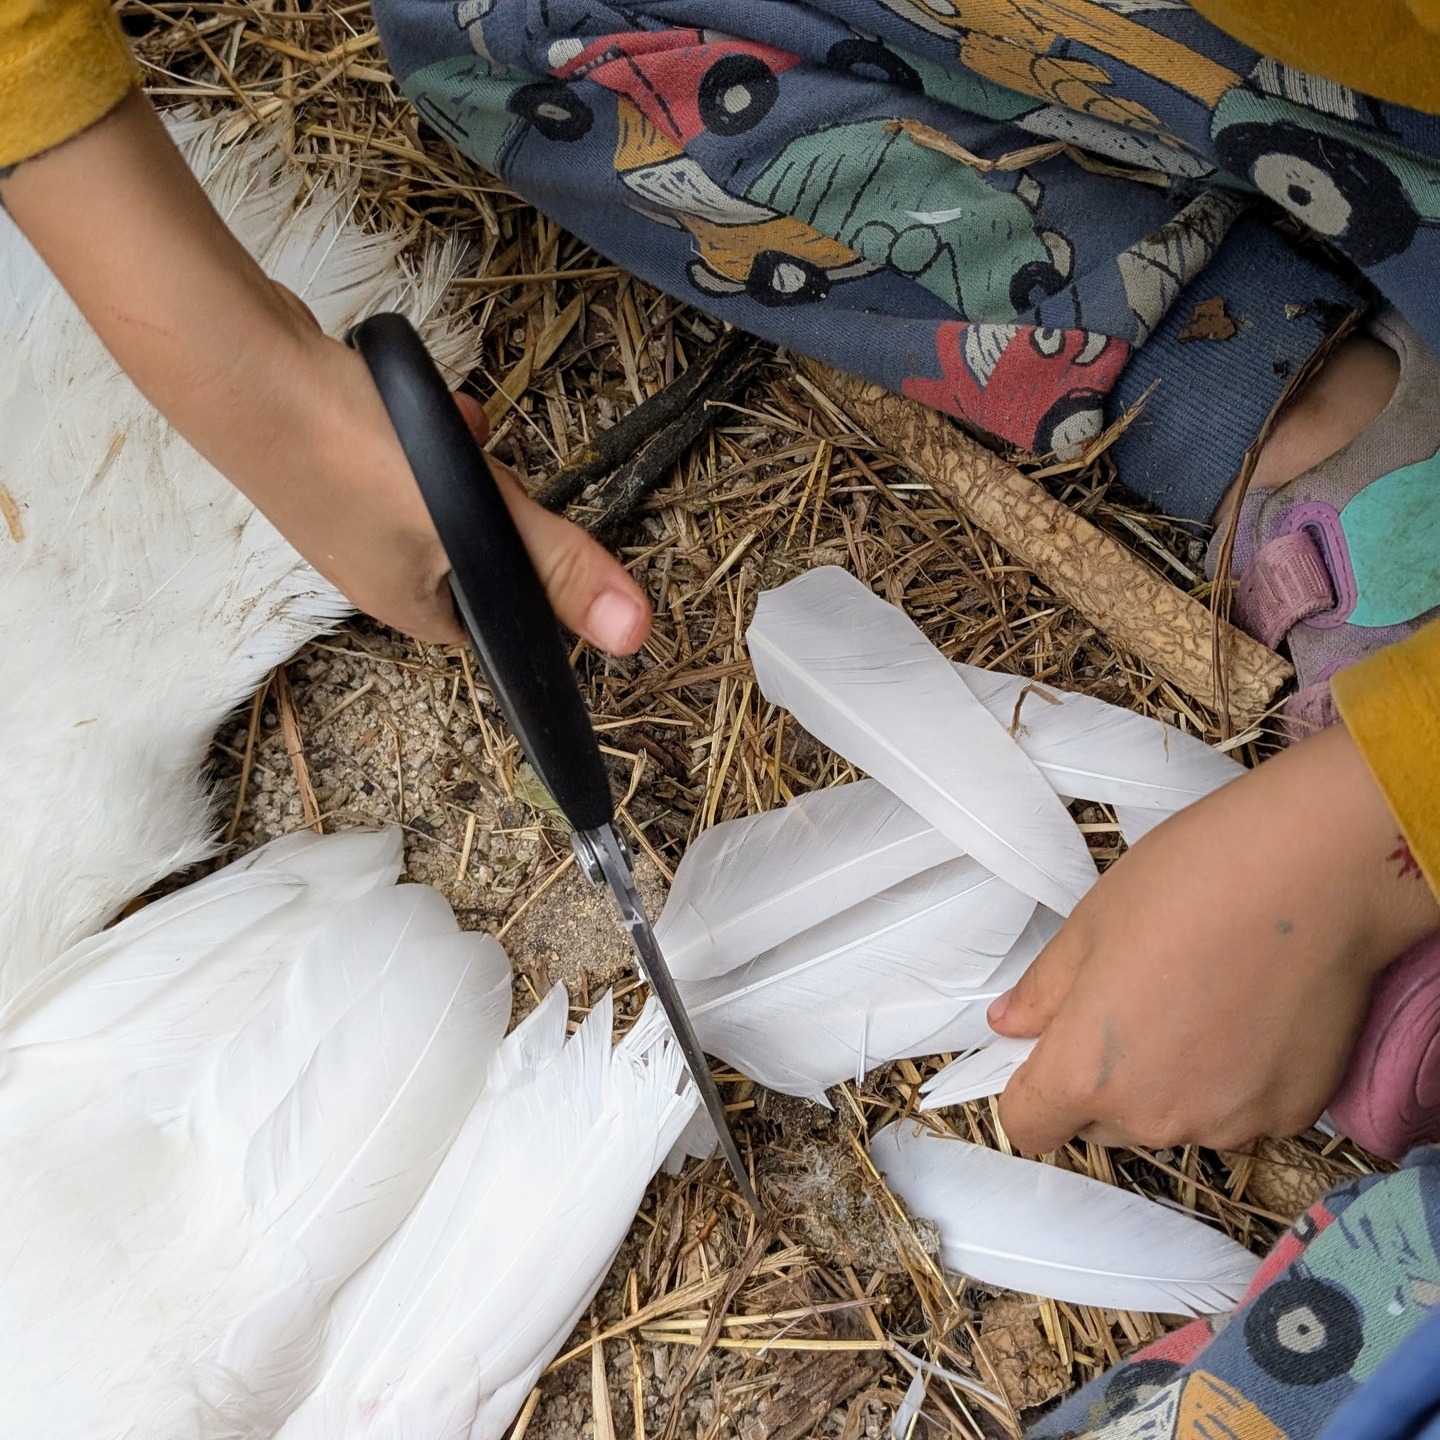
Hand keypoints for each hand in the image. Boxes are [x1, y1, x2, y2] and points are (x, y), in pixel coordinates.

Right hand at [249, 308, 650, 647]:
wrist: (239, 366)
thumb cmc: (349, 454)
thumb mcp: (473, 518)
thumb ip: (556, 566)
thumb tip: (634, 633)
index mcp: (407, 607)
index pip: (495, 618)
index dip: (526, 574)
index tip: (533, 526)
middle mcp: (372, 572)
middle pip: (475, 545)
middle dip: (495, 497)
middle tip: (491, 466)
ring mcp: (345, 514)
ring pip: (442, 489)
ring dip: (463, 454)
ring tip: (454, 424)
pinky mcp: (331, 459)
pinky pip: (404, 450)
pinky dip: (425, 426)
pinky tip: (420, 395)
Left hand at [989, 724, 1439, 1154]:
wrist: (1316, 875)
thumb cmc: (1188, 885)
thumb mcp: (1089, 926)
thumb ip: (1043, 992)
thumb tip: (1008, 1025)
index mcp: (1087, 1074)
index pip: (1029, 1126)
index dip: (1029, 1092)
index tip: (1047, 1052)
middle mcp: (1154, 1118)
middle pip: (1101, 1125)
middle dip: (1099, 1083)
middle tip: (1130, 1007)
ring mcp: (1228, 1124)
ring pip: (1171, 1121)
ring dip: (1169, 1085)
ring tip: (1196, 1004)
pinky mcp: (1291, 1115)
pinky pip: (1236, 1114)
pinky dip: (1232, 1083)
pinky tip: (1248, 1018)